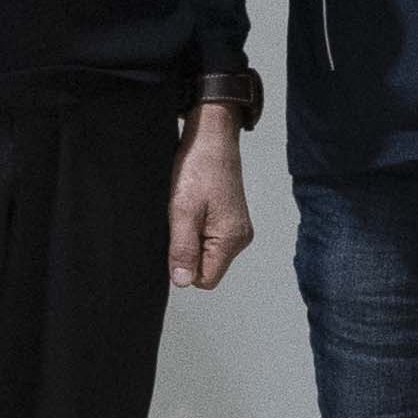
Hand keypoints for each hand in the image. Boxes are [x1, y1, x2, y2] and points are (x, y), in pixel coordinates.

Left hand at [168, 104, 253, 291]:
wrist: (211, 136)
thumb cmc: (199, 167)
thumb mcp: (183, 210)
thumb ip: (183, 249)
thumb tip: (182, 281)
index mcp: (232, 239)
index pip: (204, 280)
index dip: (185, 265)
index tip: (177, 238)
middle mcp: (239, 238)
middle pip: (206, 267)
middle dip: (187, 250)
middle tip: (182, 219)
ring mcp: (236, 228)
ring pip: (205, 252)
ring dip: (190, 237)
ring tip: (187, 209)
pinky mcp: (229, 219)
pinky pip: (208, 238)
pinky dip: (195, 227)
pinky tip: (192, 206)